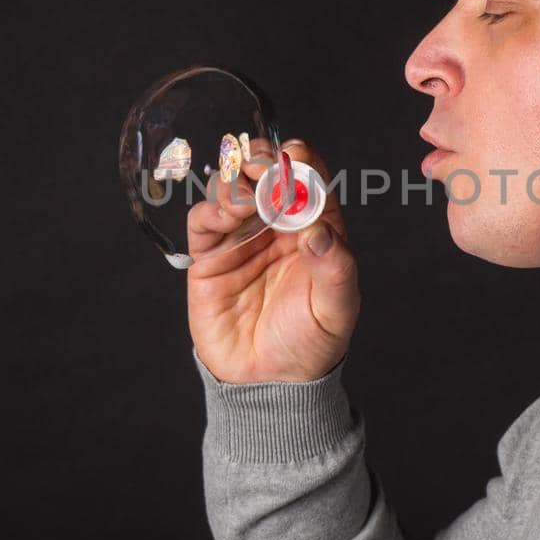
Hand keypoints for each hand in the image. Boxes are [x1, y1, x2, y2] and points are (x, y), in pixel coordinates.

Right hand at [186, 138, 359, 383]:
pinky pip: (204, 220)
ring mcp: (242, 239)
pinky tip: (225, 216)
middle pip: (267, 176)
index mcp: (315, 230)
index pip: (308, 182)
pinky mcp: (210, 256)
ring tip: (244, 196)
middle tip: (261, 165)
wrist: (268, 383)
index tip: (294, 156)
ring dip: (236, 181)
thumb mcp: (335, 309)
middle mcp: (277, 227)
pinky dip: (211, 208)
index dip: (301, 162)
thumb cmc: (309, 345)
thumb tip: (320, 230)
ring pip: (233, 190)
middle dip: (263, 161)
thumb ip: (335, 269)